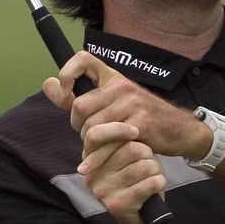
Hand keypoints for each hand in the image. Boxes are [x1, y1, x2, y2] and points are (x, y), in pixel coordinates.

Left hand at [43, 53, 172, 223]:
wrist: (177, 129)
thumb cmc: (139, 116)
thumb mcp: (111, 102)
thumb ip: (76, 96)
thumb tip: (47, 84)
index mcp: (112, 77)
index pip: (83, 59)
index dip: (67, 73)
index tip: (65, 93)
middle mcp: (121, 85)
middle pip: (79, 107)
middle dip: (77, 126)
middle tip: (86, 135)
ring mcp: (131, 104)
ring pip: (90, 128)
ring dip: (87, 145)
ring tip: (93, 149)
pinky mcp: (139, 125)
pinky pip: (106, 144)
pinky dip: (96, 158)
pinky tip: (93, 164)